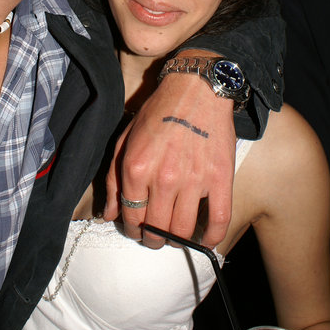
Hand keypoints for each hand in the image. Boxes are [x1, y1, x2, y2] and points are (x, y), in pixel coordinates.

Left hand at [104, 63, 235, 248]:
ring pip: (183, 231)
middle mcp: (164, 178)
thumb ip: (113, 178)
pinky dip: (211, 238)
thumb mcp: (125, 139)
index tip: (137, 229)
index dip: (132, 229)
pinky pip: (218, 220)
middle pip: (156, 229)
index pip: (131, 217)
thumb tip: (109, 213)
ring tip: (175, 236)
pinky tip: (205, 240)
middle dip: (152, 239)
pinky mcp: (220, 179)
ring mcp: (194, 180)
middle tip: (154, 235)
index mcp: (136, 168)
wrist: (196, 89)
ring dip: (177, 240)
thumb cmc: (159, 111)